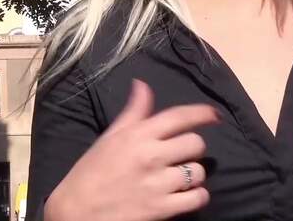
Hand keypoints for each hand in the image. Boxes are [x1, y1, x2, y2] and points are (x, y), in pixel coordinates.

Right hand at [44, 80, 216, 220]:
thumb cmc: (92, 171)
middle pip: (195, 143)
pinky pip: (198, 198)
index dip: (201, 113)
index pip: (178, 117)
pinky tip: (185, 194)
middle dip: (192, 147)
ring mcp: (160, 184)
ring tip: (178, 176)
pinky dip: (197, 196)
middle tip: (180, 153)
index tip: (213, 115)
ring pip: (198, 172)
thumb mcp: (110, 137)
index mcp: (137, 135)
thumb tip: (142, 85)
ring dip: (193, 173)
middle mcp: (152, 156)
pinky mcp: (164, 209)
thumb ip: (133, 112)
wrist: (78, 211)